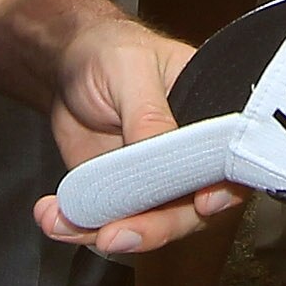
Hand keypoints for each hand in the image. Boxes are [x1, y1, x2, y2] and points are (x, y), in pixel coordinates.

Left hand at [30, 14, 241, 255]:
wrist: (68, 67)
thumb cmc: (111, 52)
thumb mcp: (130, 70)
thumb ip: (149, 113)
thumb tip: (165, 154)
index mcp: (211, 118)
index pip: (231, 162)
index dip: (224, 188)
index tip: (204, 204)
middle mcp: (191, 157)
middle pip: (191, 208)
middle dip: (155, 227)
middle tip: (117, 233)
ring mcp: (158, 181)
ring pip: (149, 225)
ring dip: (108, 232)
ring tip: (68, 223)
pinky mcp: (124, 196)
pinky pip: (110, 223)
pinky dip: (81, 227)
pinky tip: (55, 217)